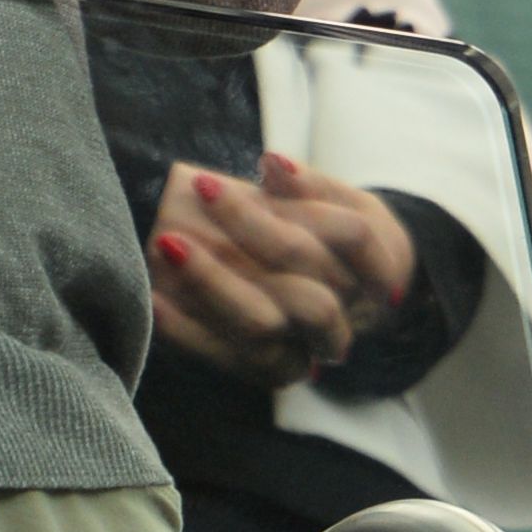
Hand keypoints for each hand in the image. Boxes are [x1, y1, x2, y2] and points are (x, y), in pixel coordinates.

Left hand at [147, 153, 406, 388]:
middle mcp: (347, 318)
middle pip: (303, 276)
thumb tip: (274, 164)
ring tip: (165, 242)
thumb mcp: (342, 205)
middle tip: (201, 187)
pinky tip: (155, 296)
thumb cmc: (332, 240)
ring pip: (262, 325)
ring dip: (211, 283)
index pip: (351, 234)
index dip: (307, 196)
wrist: (344, 301)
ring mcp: (309, 349)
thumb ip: (310, 185)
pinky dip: (187, 329)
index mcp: (377, 272)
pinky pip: (228, 357)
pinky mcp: (274, 370)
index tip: (263, 161)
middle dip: (252, 231)